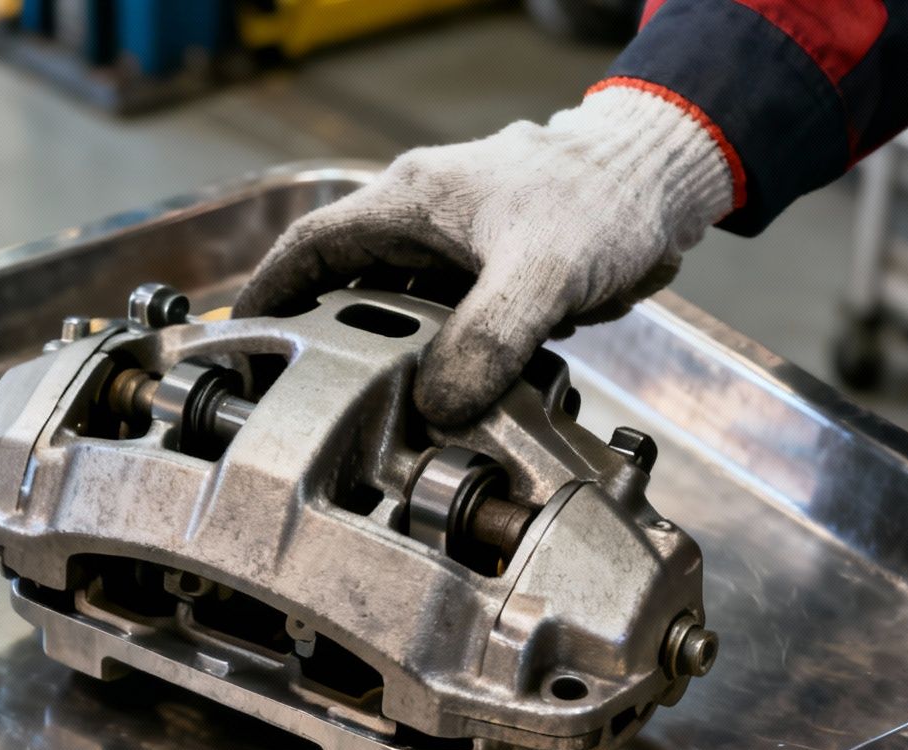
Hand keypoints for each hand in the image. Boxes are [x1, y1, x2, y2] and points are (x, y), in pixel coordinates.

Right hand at [235, 85, 736, 425]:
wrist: (667, 179)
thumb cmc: (605, 198)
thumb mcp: (543, 273)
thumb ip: (488, 339)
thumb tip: (438, 404)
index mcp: (410, 201)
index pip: (309, 249)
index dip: (266, 298)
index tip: (240, 345)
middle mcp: (420, 220)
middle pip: (344, 286)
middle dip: (321, 340)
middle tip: (299, 398)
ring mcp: (452, 248)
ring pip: (394, 311)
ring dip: (383, 358)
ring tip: (365, 412)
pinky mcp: (486, 275)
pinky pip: (441, 324)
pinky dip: (434, 360)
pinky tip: (441, 398)